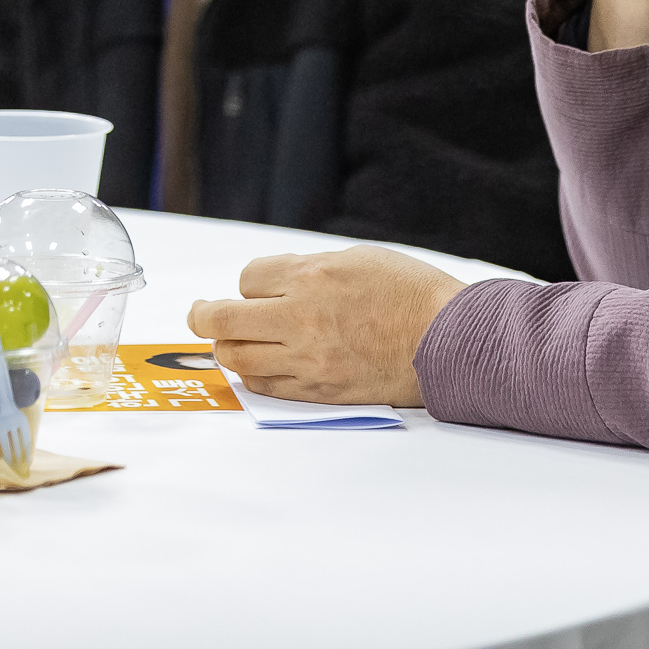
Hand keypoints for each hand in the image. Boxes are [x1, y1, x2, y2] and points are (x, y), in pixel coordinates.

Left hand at [186, 246, 466, 406]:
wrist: (449, 340)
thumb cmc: (411, 294)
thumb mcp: (357, 258)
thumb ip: (309, 269)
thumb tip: (275, 281)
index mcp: (312, 276)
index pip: (247, 279)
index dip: (250, 282)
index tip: (258, 287)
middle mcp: (301, 317)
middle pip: (222, 319)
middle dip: (203, 315)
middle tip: (199, 314)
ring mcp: (308, 358)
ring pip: (237, 357)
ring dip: (226, 347)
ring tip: (227, 342)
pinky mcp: (319, 390)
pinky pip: (266, 387)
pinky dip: (254, 376)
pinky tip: (258, 367)